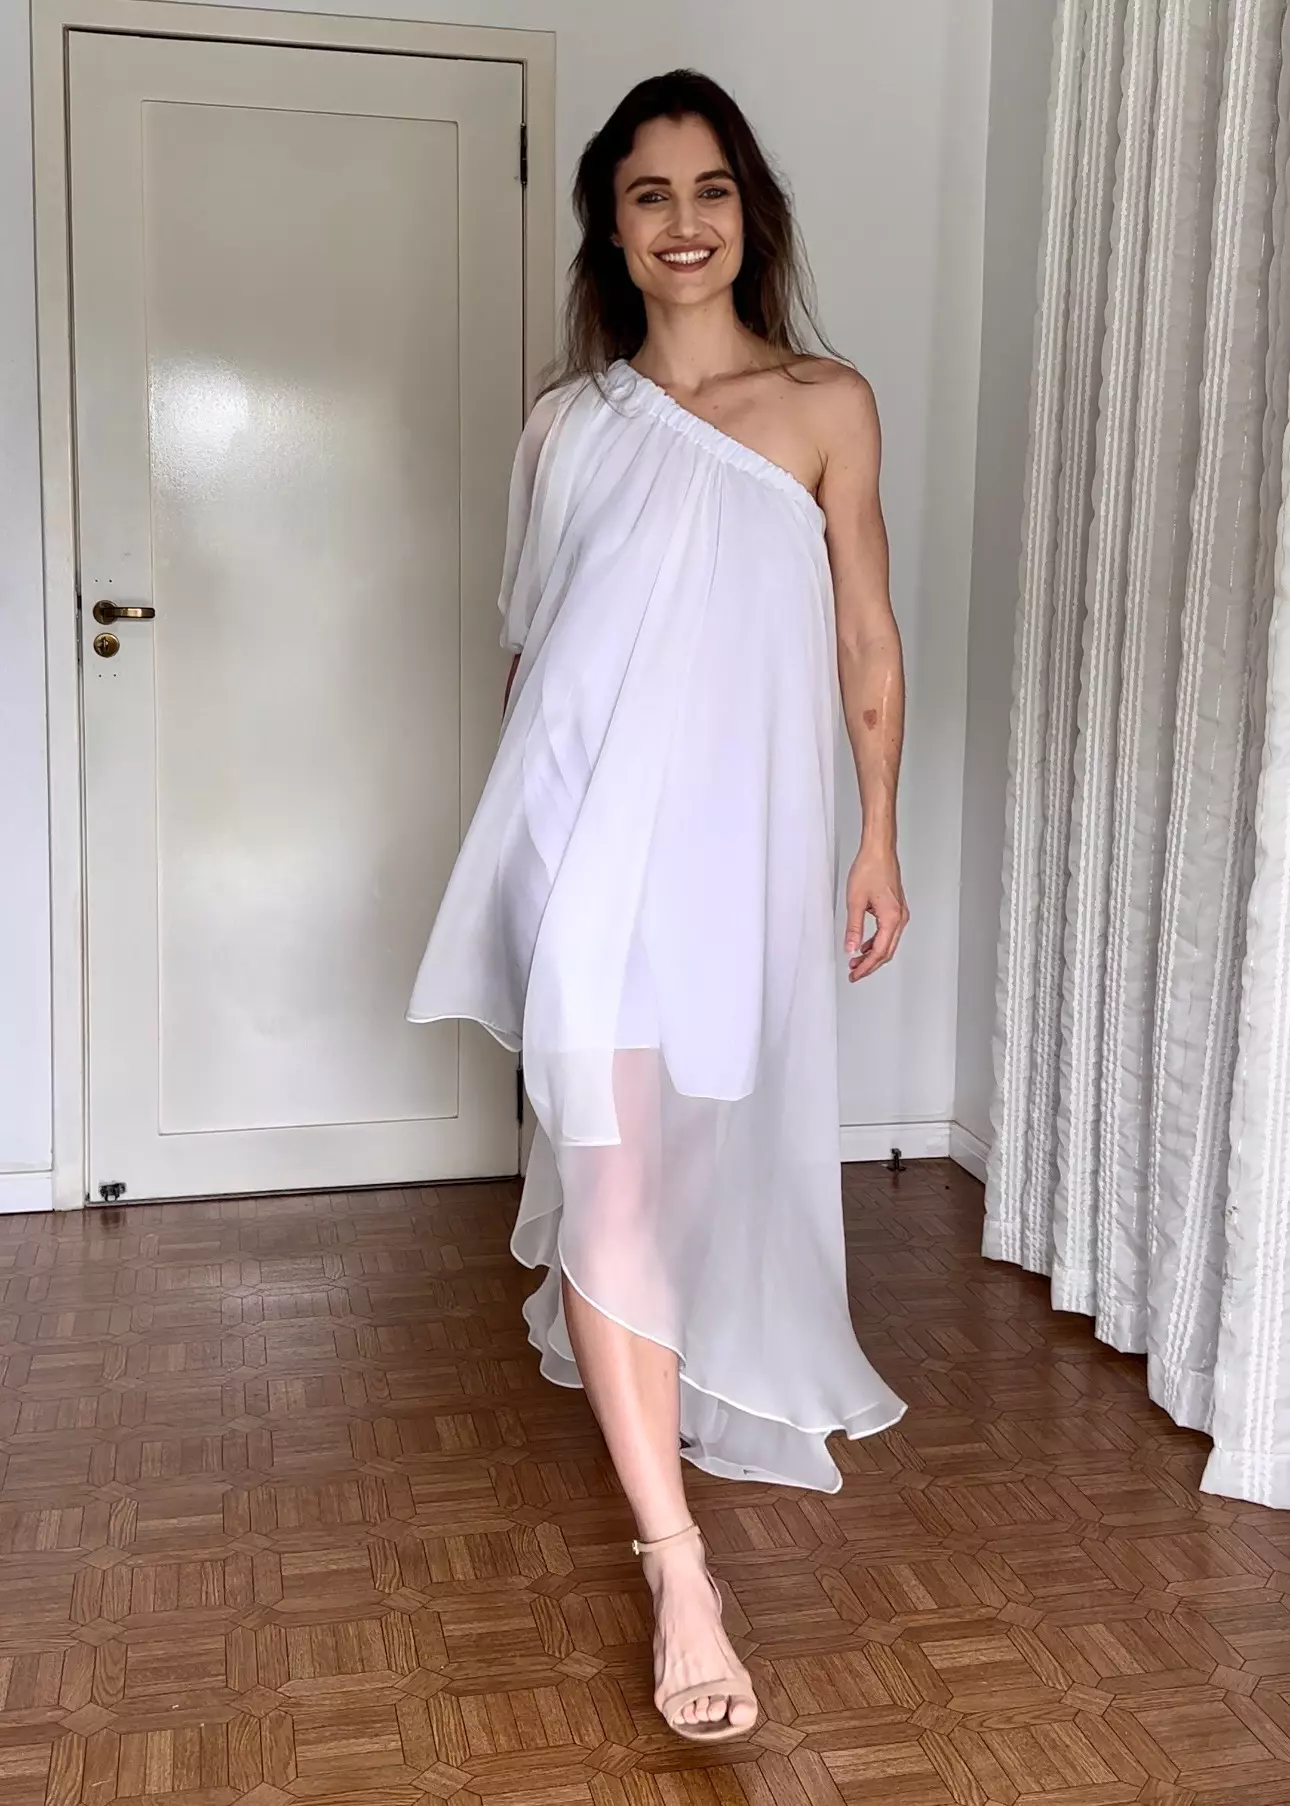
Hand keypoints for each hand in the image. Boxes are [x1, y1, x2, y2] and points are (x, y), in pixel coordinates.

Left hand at [844, 846, 907, 981]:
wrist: (879, 850)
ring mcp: (900, 913)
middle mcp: (900, 918)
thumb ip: (853, 928)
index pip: (879, 952)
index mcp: (891, 918)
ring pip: (889, 943)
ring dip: (873, 954)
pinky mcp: (897, 908)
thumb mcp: (855, 901)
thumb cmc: (870, 869)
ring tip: (856, 960)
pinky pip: (889, 933)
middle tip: (854, 972)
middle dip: (870, 965)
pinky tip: (865, 944)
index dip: (866, 967)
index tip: (855, 974)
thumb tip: (851, 948)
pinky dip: (877, 942)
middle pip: (887, 952)